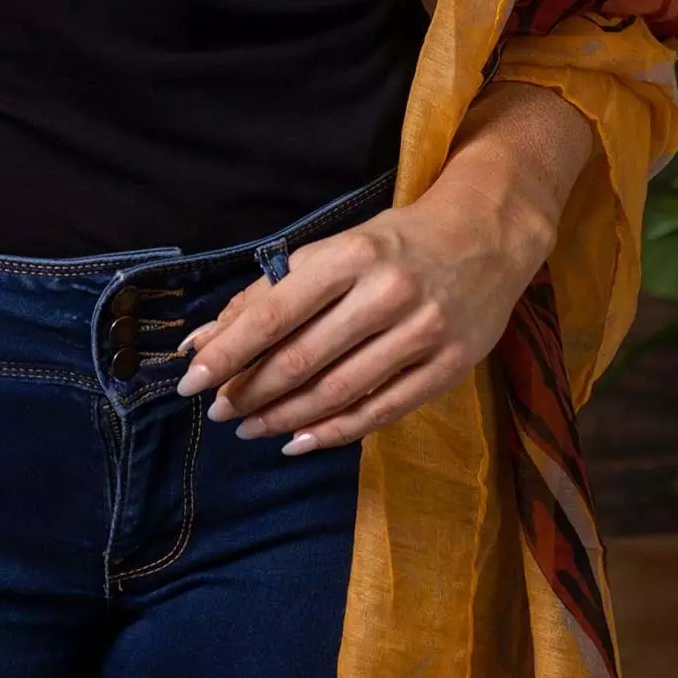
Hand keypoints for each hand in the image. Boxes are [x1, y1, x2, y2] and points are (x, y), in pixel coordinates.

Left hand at [176, 149, 561, 452]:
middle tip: (218, 411)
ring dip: (283, 418)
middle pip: (302, 359)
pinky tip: (298, 441)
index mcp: (351, 255)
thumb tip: (204, 339)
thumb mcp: (333, 248)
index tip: (189, 381)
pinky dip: (333, 432)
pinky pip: (381, 411)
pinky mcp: (450, 367)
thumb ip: (271, 291)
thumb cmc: (395, 242)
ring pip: (337, 392)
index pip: (274, 314)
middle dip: (250, 391)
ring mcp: (423, 333)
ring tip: (249, 427)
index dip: (227, 352)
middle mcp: (387, 294)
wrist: (487, 236)